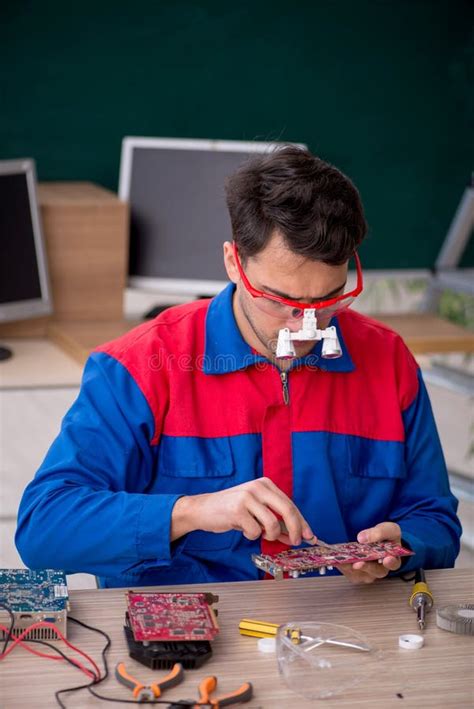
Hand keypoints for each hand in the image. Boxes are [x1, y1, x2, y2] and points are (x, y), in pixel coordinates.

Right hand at [171, 478, 314, 545]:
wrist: (203, 509)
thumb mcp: (256, 511)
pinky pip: (254, 531)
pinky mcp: (237, 509)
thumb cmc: (232, 510)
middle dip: (295, 530)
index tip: (309, 536)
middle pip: (287, 510)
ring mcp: (247, 497)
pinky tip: (242, 529)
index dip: (302, 522)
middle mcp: (258, 487)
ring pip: (272, 524)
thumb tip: (295, 536)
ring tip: (257, 532)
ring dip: (268, 535)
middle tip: (295, 542)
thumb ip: (275, 520)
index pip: (290, 504)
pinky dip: (251, 536)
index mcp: (265, 484)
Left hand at [336, 522, 401, 584]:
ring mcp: (368, 574)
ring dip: (350, 566)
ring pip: (359, 574)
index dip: (390, 562)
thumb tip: (362, 538)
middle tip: (358, 563)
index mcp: (392, 559)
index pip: (393, 563)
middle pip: (374, 571)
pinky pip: (348, 572)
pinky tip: (336, 558)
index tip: (387, 559)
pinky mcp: (356, 574)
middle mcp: (380, 570)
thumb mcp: (388, 529)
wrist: (376, 539)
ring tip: (342, 559)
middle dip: (366, 567)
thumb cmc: (386, 537)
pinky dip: (342, 565)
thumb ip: (379, 533)